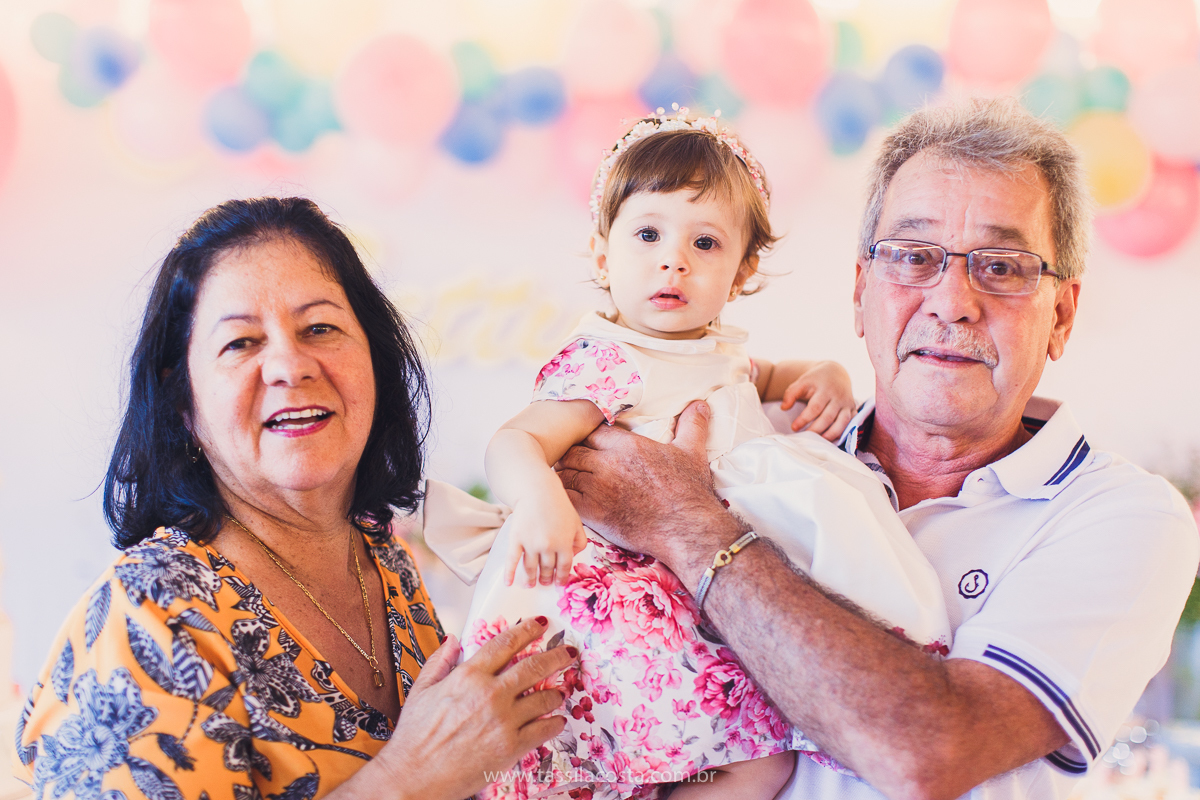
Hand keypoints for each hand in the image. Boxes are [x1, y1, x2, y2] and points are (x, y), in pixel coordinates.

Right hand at [369, 617, 576, 799]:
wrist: (414, 778)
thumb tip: (452, 640)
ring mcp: (503, 721)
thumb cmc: (414, 738)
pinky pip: (544, 729)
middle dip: (557, 655)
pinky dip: (555, 723)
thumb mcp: (421, 691)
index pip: (505, 643)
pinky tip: (556, 720)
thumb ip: (440, 662)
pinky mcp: (511, 747)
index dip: (526, 630)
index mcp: (468, 676)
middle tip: (569, 652)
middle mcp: (490, 694)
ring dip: (556, 693)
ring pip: (544, 698)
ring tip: (560, 692)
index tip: (540, 625)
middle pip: (534, 666)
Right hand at [504, 488, 586, 586]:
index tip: (559, 584)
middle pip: (547, 569)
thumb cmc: (558, 505)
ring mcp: (531, 544)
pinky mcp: (516, 539)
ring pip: (531, 568)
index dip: (562, 578)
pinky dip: (509, 573)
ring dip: (530, 579)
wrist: (537, 490)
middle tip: (545, 582)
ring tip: (530, 584)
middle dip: (546, 578)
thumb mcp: (576, 522)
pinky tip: (508, 583)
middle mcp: (549, 546)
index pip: (564, 567)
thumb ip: (580, 541)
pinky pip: (512, 561)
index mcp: (565, 543)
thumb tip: (573, 556)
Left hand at [557, 401, 744, 580]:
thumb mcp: (692, 452)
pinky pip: (565, 498)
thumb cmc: (690, 492)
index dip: (588, 438)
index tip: (590, 446)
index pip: (592, 432)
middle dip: (572, 455)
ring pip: (565, 473)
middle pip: (573, 450)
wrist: (687, 529)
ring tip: (569, 480)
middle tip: (574, 464)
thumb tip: (700, 405)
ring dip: (566, 475)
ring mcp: (597, 488)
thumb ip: (692, 425)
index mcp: (627, 445)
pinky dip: (563, 498)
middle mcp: (608, 462)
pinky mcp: (592, 512)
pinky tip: (568, 501)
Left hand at [781, 360, 855, 440]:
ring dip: (831, 434)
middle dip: (815, 429)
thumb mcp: (802, 382)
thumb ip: (791, 393)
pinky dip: (843, 433)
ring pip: (842, 422)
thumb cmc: (815, 380)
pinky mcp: (853, 410)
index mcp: (825, 389)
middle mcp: (838, 397)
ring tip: (818, 441)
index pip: (815, 407)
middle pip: (828, 417)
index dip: (804, 419)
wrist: (835, 373)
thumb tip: (784, 408)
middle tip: (804, 437)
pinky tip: (832, 440)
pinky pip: (850, 424)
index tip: (794, 427)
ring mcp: (847, 404)